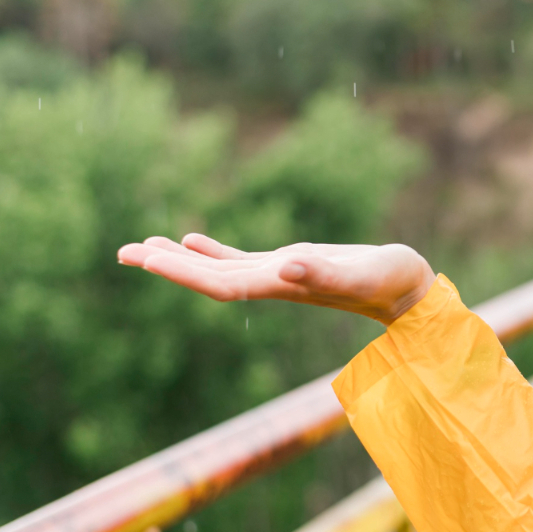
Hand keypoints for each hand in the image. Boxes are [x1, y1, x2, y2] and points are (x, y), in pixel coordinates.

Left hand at [117, 233, 435, 325]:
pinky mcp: (291, 267)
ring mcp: (280, 277)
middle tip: (122, 252)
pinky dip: (212, 251)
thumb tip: (288, 266)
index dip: (184, 273)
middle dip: (167, 267)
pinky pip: (242, 260)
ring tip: (142, 247)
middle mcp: (274, 285)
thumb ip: (327, 274)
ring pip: (219, 269)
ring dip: (181, 260)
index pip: (223, 284)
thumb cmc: (392, 282)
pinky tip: (191, 239)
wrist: (410, 292)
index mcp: (284, 288)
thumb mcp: (362, 273)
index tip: (147, 260)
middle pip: (210, 279)